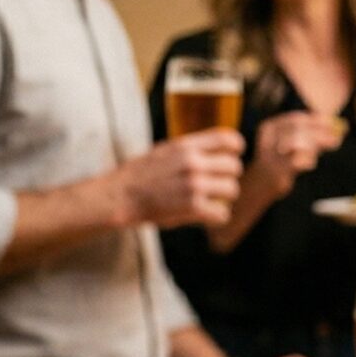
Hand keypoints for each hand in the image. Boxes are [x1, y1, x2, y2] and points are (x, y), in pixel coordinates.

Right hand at [121, 129, 244, 227]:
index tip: (232, 156)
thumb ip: (191, 150)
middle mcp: (193, 162)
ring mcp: (194, 185)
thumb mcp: (166, 150)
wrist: (119, 196)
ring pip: (232, 189)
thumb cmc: (141, 174)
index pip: (228, 139)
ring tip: (211, 200)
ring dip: (224, 197)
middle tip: (216, 185)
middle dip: (228, 176)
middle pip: (235, 166)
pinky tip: (207, 215)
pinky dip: (217, 217)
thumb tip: (219, 149)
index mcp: (186, 145)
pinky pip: (223, 213)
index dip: (235, 149)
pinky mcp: (192, 206)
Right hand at [249, 111, 340, 197]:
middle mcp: (268, 138)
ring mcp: (271, 155)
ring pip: (297, 142)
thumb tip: (338, 128)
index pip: (296, 119)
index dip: (316, 120)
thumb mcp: (293, 144)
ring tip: (327, 148)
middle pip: (298, 128)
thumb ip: (312, 136)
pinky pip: (298, 162)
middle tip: (336, 139)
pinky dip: (309, 161)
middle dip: (320, 132)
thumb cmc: (281, 161)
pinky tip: (310, 164)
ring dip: (316, 145)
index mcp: (270, 128)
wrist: (260, 186)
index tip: (332, 123)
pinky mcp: (277, 171)